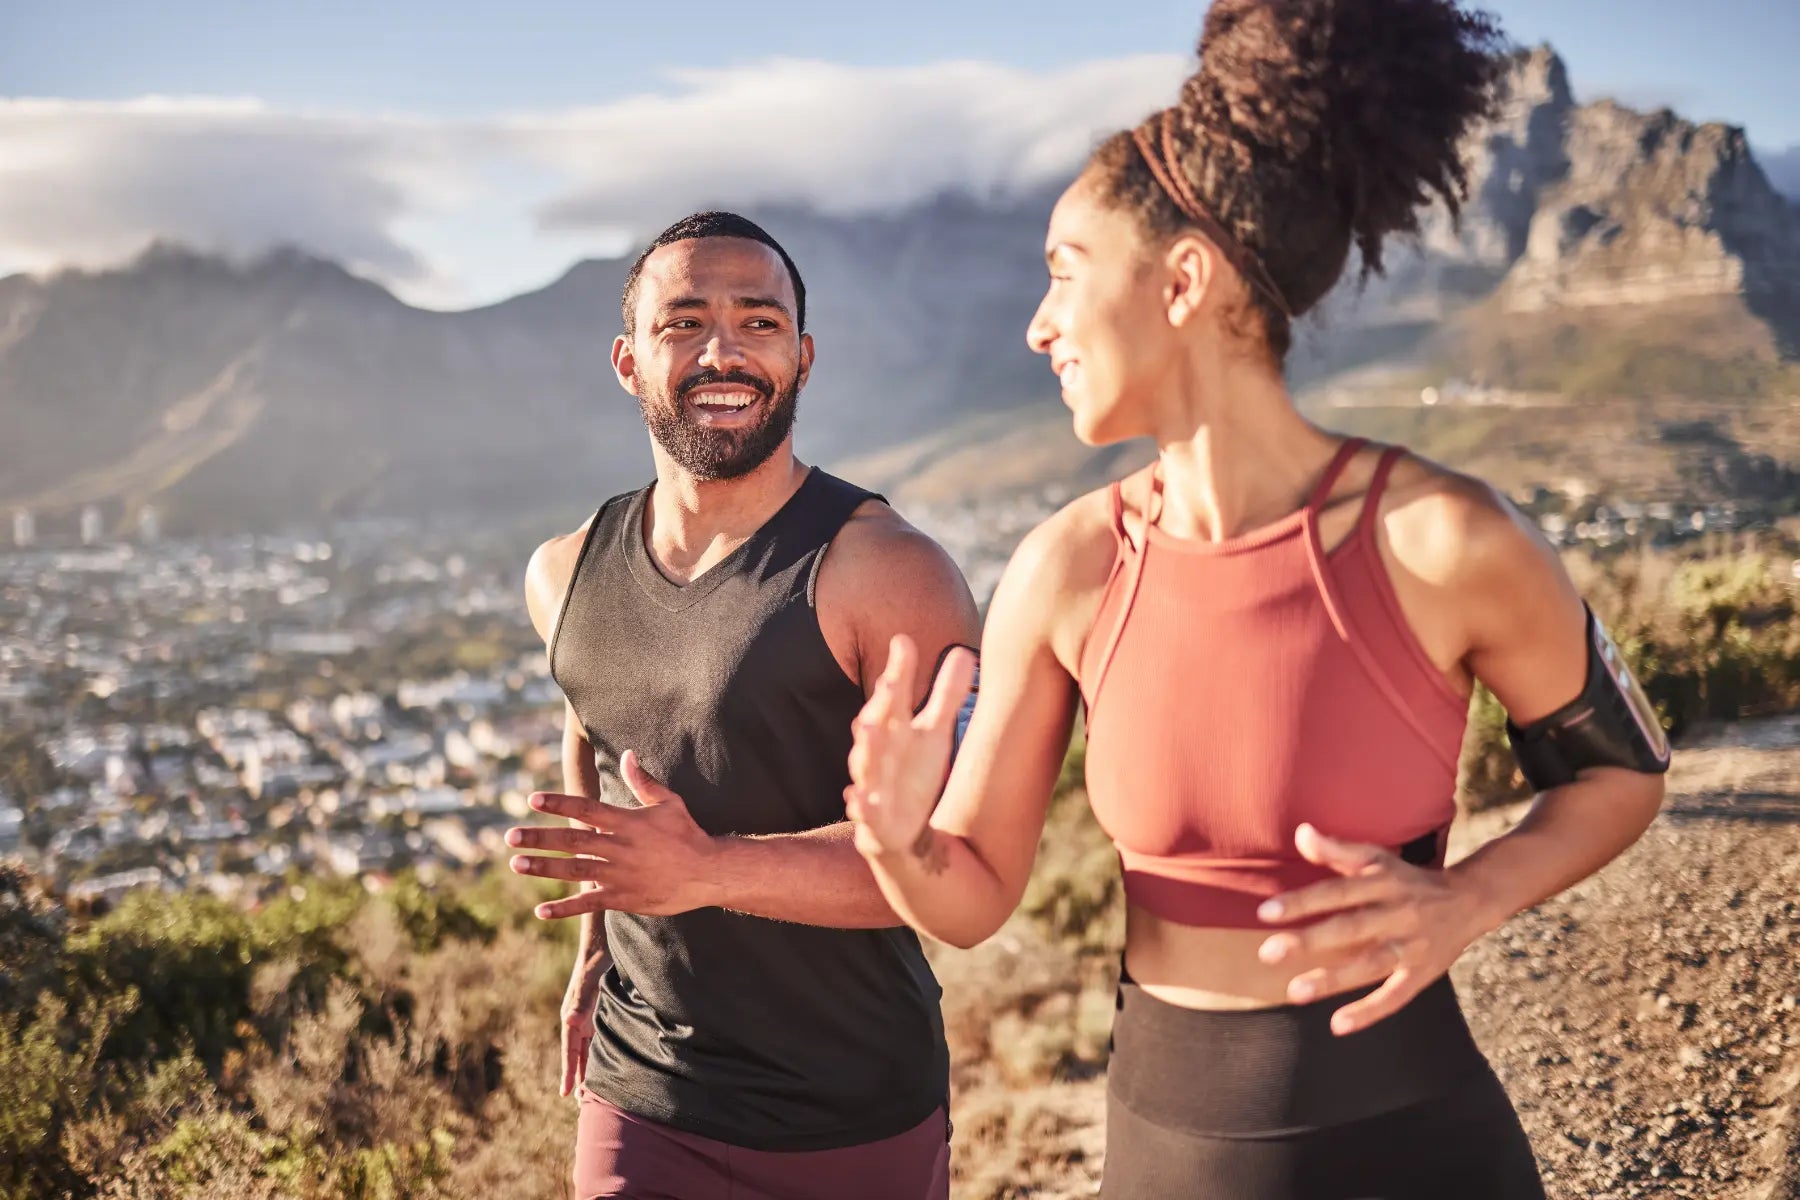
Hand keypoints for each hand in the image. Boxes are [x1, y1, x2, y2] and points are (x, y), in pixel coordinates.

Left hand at [506, 750, 718, 918]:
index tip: (533, 800)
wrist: (708, 873)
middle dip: (540, 838)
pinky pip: (590, 903)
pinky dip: (565, 908)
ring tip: (517, 864)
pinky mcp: (623, 898)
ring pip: (575, 870)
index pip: (587, 809)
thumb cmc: (688, 834)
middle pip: (573, 841)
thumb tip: (627, 754)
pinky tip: (541, 910)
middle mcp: (619, 848)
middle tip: (510, 837)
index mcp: (627, 822)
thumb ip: (643, 781)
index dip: (560, 804)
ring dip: (544, 868)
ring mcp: (620, 875)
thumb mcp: (668, 803)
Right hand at [558, 952, 606, 1097]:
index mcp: (572, 1017)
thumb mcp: (589, 983)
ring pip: (588, 1048)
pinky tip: (607, 1060)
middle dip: (578, 1076)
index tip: (566, 1094)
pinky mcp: (600, 1010)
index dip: (568, 1072)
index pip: (570, 1051)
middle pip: (577, 1054)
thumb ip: (580, 1003)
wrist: (602, 945)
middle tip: (580, 1102)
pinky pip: (598, 1037)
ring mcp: (589, 1016)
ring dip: (589, 1066)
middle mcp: (578, 1019)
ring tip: (592, 1089)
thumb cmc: (595, 964)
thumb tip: (569, 1022)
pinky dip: (600, 1051)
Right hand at [844, 635, 976, 858]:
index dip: (898, 671)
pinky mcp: (874, 826)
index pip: (893, 697)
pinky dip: (860, 806)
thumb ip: (946, 695)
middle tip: (889, 681)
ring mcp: (873, 789)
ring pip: (865, 767)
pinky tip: (855, 799)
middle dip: (880, 704)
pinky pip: (864, 815)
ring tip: (866, 730)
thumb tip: (963, 651)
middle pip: (876, 726)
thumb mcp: (935, 735)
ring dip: (864, 750)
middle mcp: (878, 756)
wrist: (902, 836)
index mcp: (893, 732)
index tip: (903, 641)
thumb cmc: (914, 776)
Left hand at [1256, 823, 1484, 1034]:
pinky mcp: (1423, 974)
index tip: (1265, 912)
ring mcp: (1412, 946)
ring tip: (1294, 992)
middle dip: (1309, 942)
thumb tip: (1300, 833)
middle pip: (1351, 928)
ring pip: (1370, 965)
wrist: (1470, 900)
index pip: (1337, 891)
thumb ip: (1338, 850)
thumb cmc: (1408, 879)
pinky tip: (1338, 1025)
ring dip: (1333, 980)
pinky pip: (1396, 996)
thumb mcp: (1378, 858)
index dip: (1302, 902)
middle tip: (1267, 953)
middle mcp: (1398, 914)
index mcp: (1383, 882)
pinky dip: (1370, 1012)